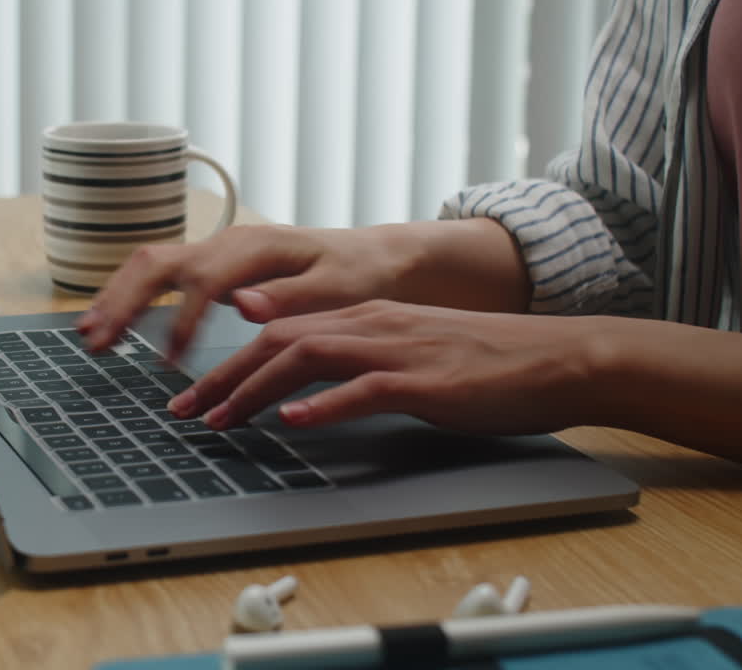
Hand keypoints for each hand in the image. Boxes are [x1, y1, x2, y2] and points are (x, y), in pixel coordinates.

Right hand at [76, 224, 418, 359]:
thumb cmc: (359, 277)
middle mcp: (227, 244)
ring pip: (149, 265)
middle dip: (124, 302)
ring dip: (116, 298)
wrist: (372, 258)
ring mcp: (215, 252)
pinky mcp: (210, 266)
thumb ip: (290, 297)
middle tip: (97, 342)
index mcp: (255, 249)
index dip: (181, 321)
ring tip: (88, 334)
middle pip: (158, 264)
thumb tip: (242, 304)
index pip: (203, 282)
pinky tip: (110, 322)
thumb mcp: (338, 290)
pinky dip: (129, 296)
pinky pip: (159, 275)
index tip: (167, 362)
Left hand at [167, 300, 599, 435]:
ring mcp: (398, 348)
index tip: (195, 397)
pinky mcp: (426, 381)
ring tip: (219, 420)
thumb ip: (358, 367)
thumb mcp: (409, 356)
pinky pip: (364, 389)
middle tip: (183, 413)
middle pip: (277, 341)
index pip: (278, 334)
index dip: (228, 364)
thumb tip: (309, 397)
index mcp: (365, 317)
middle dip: (222, 378)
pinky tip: (293, 423)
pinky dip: (324, 405)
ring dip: (254, 390)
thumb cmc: (486, 363)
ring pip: (306, 358)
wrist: (558, 357)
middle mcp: (372, 324)